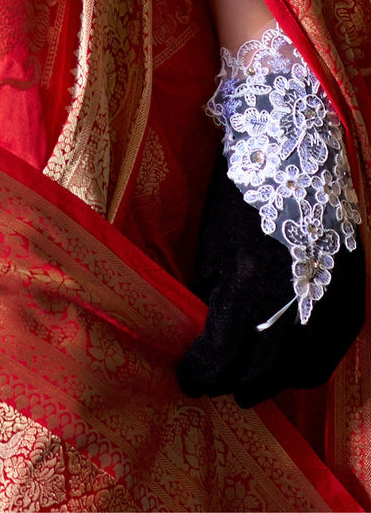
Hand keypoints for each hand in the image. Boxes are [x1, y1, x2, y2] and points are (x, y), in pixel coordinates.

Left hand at [177, 155, 364, 407]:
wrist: (294, 152)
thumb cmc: (241, 191)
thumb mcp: (212, 244)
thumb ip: (211, 295)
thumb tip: (208, 335)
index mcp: (247, 283)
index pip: (220, 355)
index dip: (199, 374)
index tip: (185, 377)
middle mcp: (291, 300)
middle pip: (259, 371)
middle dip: (228, 383)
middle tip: (210, 384)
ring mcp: (327, 301)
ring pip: (297, 370)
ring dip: (268, 382)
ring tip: (245, 383)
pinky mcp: (351, 296)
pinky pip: (330, 353)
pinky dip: (305, 368)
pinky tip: (284, 369)